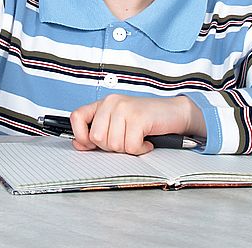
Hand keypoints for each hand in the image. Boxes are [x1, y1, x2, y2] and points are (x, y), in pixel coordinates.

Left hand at [69, 94, 205, 155]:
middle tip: (126, 140)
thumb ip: (98, 133)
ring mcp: (125, 108)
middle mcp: (112, 102)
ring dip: (128, 149)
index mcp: (104, 104)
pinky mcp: (138, 117)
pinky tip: (146, 142)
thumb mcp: (118, 125)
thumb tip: (78, 144)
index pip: (77, 117)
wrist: (175, 113)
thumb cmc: (147, 120)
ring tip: (138, 139)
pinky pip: (130, 146)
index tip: (92, 145)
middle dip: (111, 147)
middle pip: (96, 137)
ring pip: (113, 144)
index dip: (81, 135)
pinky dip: (140, 149)